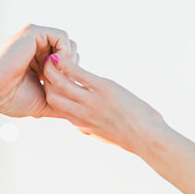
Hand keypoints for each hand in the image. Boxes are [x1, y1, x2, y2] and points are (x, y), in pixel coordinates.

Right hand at [0, 24, 75, 118]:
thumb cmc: (10, 99)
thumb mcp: (42, 101)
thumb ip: (60, 101)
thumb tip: (78, 113)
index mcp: (37, 60)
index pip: (67, 63)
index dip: (70, 77)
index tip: (60, 92)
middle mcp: (37, 46)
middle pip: (71, 52)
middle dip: (71, 70)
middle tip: (60, 84)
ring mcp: (35, 38)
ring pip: (69, 44)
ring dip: (69, 62)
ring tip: (57, 77)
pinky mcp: (34, 32)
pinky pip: (62, 37)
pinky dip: (64, 53)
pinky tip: (54, 67)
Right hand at [40, 54, 169, 154]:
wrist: (148, 139)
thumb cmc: (133, 137)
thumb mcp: (104, 136)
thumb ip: (91, 128)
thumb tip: (84, 126)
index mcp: (82, 124)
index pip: (56, 109)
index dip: (50, 95)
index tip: (51, 83)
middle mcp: (82, 114)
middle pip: (51, 96)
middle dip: (47, 82)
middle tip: (47, 68)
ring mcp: (91, 102)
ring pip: (59, 84)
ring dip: (51, 70)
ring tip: (50, 58)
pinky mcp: (102, 90)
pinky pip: (77, 74)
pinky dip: (65, 63)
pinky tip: (61, 55)